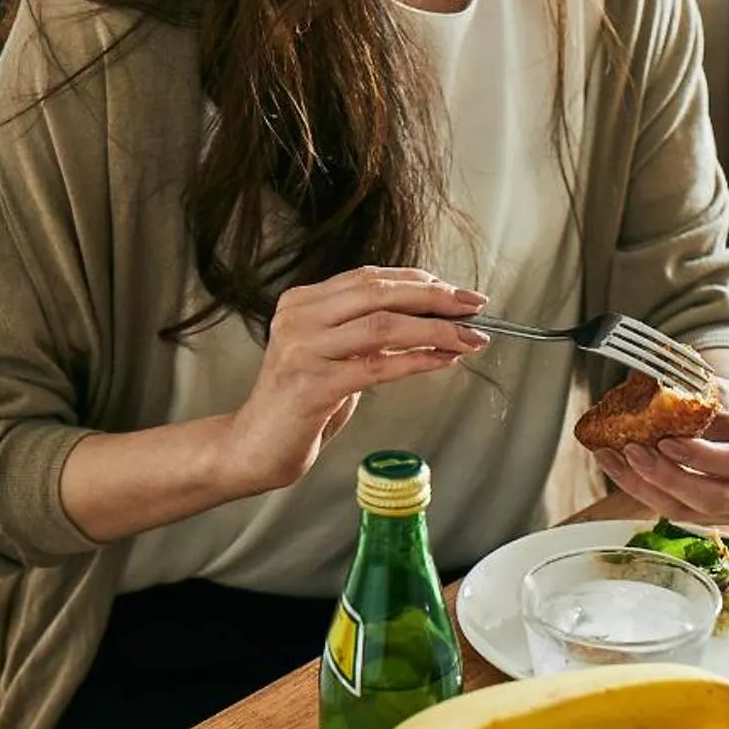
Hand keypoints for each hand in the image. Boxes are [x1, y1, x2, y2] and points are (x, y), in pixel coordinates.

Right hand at [219, 267, 487, 492]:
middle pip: (379, 293)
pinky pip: (378, 366)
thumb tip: (428, 320)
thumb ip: (366, 334)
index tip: (456, 291)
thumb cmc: (299, 406)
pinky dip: (419, 361)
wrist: (254, 449)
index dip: (418, 281)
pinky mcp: (313, 384)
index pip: (369, 279)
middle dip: (435, 298)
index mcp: (301, 302)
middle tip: (473, 306)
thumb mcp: (333, 357)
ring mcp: (302, 349)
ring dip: (436, 330)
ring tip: (469, 337)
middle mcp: (298, 317)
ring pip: (384, 326)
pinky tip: (445, 360)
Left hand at [595, 378, 728, 525]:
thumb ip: (701, 392)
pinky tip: (617, 467)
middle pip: (714, 498)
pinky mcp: (712, 520)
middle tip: (632, 451)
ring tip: (612, 456)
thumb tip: (657, 384)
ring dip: (644, 486)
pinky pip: (673, 512)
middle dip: (667, 477)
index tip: (666, 441)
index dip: (702, 456)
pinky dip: (641, 490)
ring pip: (687, 512)